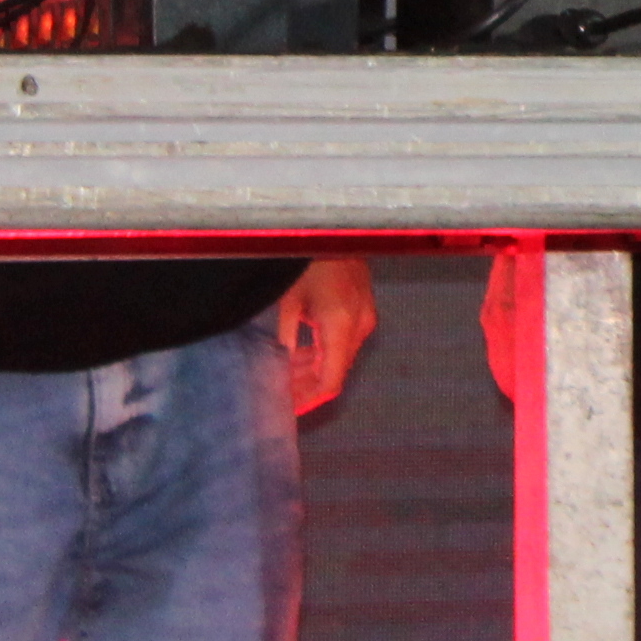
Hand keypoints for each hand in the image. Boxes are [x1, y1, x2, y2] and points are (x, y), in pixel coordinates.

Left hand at [278, 256, 377, 413]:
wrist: (333, 229)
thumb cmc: (308, 260)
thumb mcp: (287, 302)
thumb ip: (284, 340)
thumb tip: (275, 372)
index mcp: (342, 326)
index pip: (330, 383)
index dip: (309, 402)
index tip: (288, 411)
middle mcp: (360, 325)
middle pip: (335, 372)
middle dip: (306, 388)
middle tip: (277, 397)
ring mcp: (364, 317)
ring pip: (339, 359)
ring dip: (312, 371)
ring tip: (282, 377)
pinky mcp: (362, 309)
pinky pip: (343, 343)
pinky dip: (321, 354)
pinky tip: (298, 355)